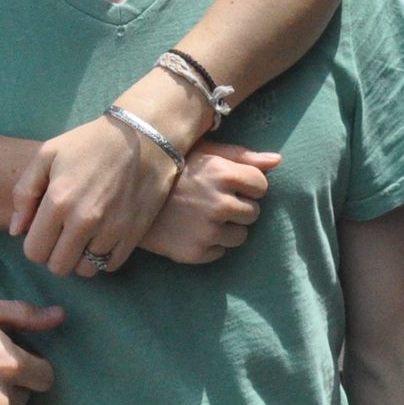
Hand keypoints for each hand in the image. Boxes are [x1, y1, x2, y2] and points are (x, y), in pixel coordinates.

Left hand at [9, 113, 181, 276]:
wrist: (142, 137)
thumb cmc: (88, 143)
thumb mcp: (47, 155)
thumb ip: (24, 193)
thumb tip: (17, 231)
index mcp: (58, 200)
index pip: (34, 252)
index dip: (35, 243)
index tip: (43, 230)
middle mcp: (84, 221)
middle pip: (58, 267)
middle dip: (54, 253)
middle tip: (61, 233)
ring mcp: (111, 230)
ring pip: (84, 270)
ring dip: (79, 257)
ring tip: (82, 234)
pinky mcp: (133, 235)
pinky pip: (109, 266)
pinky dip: (102, 256)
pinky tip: (101, 236)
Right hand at [141, 141, 277, 264]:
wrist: (126, 197)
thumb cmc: (169, 170)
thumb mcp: (202, 152)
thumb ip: (241, 156)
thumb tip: (278, 160)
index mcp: (222, 173)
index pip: (261, 186)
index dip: (248, 185)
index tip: (230, 184)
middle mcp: (219, 202)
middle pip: (253, 213)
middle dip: (238, 207)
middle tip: (212, 201)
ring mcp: (207, 230)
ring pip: (240, 236)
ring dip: (226, 228)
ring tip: (201, 216)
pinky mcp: (196, 252)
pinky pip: (220, 252)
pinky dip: (209, 244)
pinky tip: (190, 229)